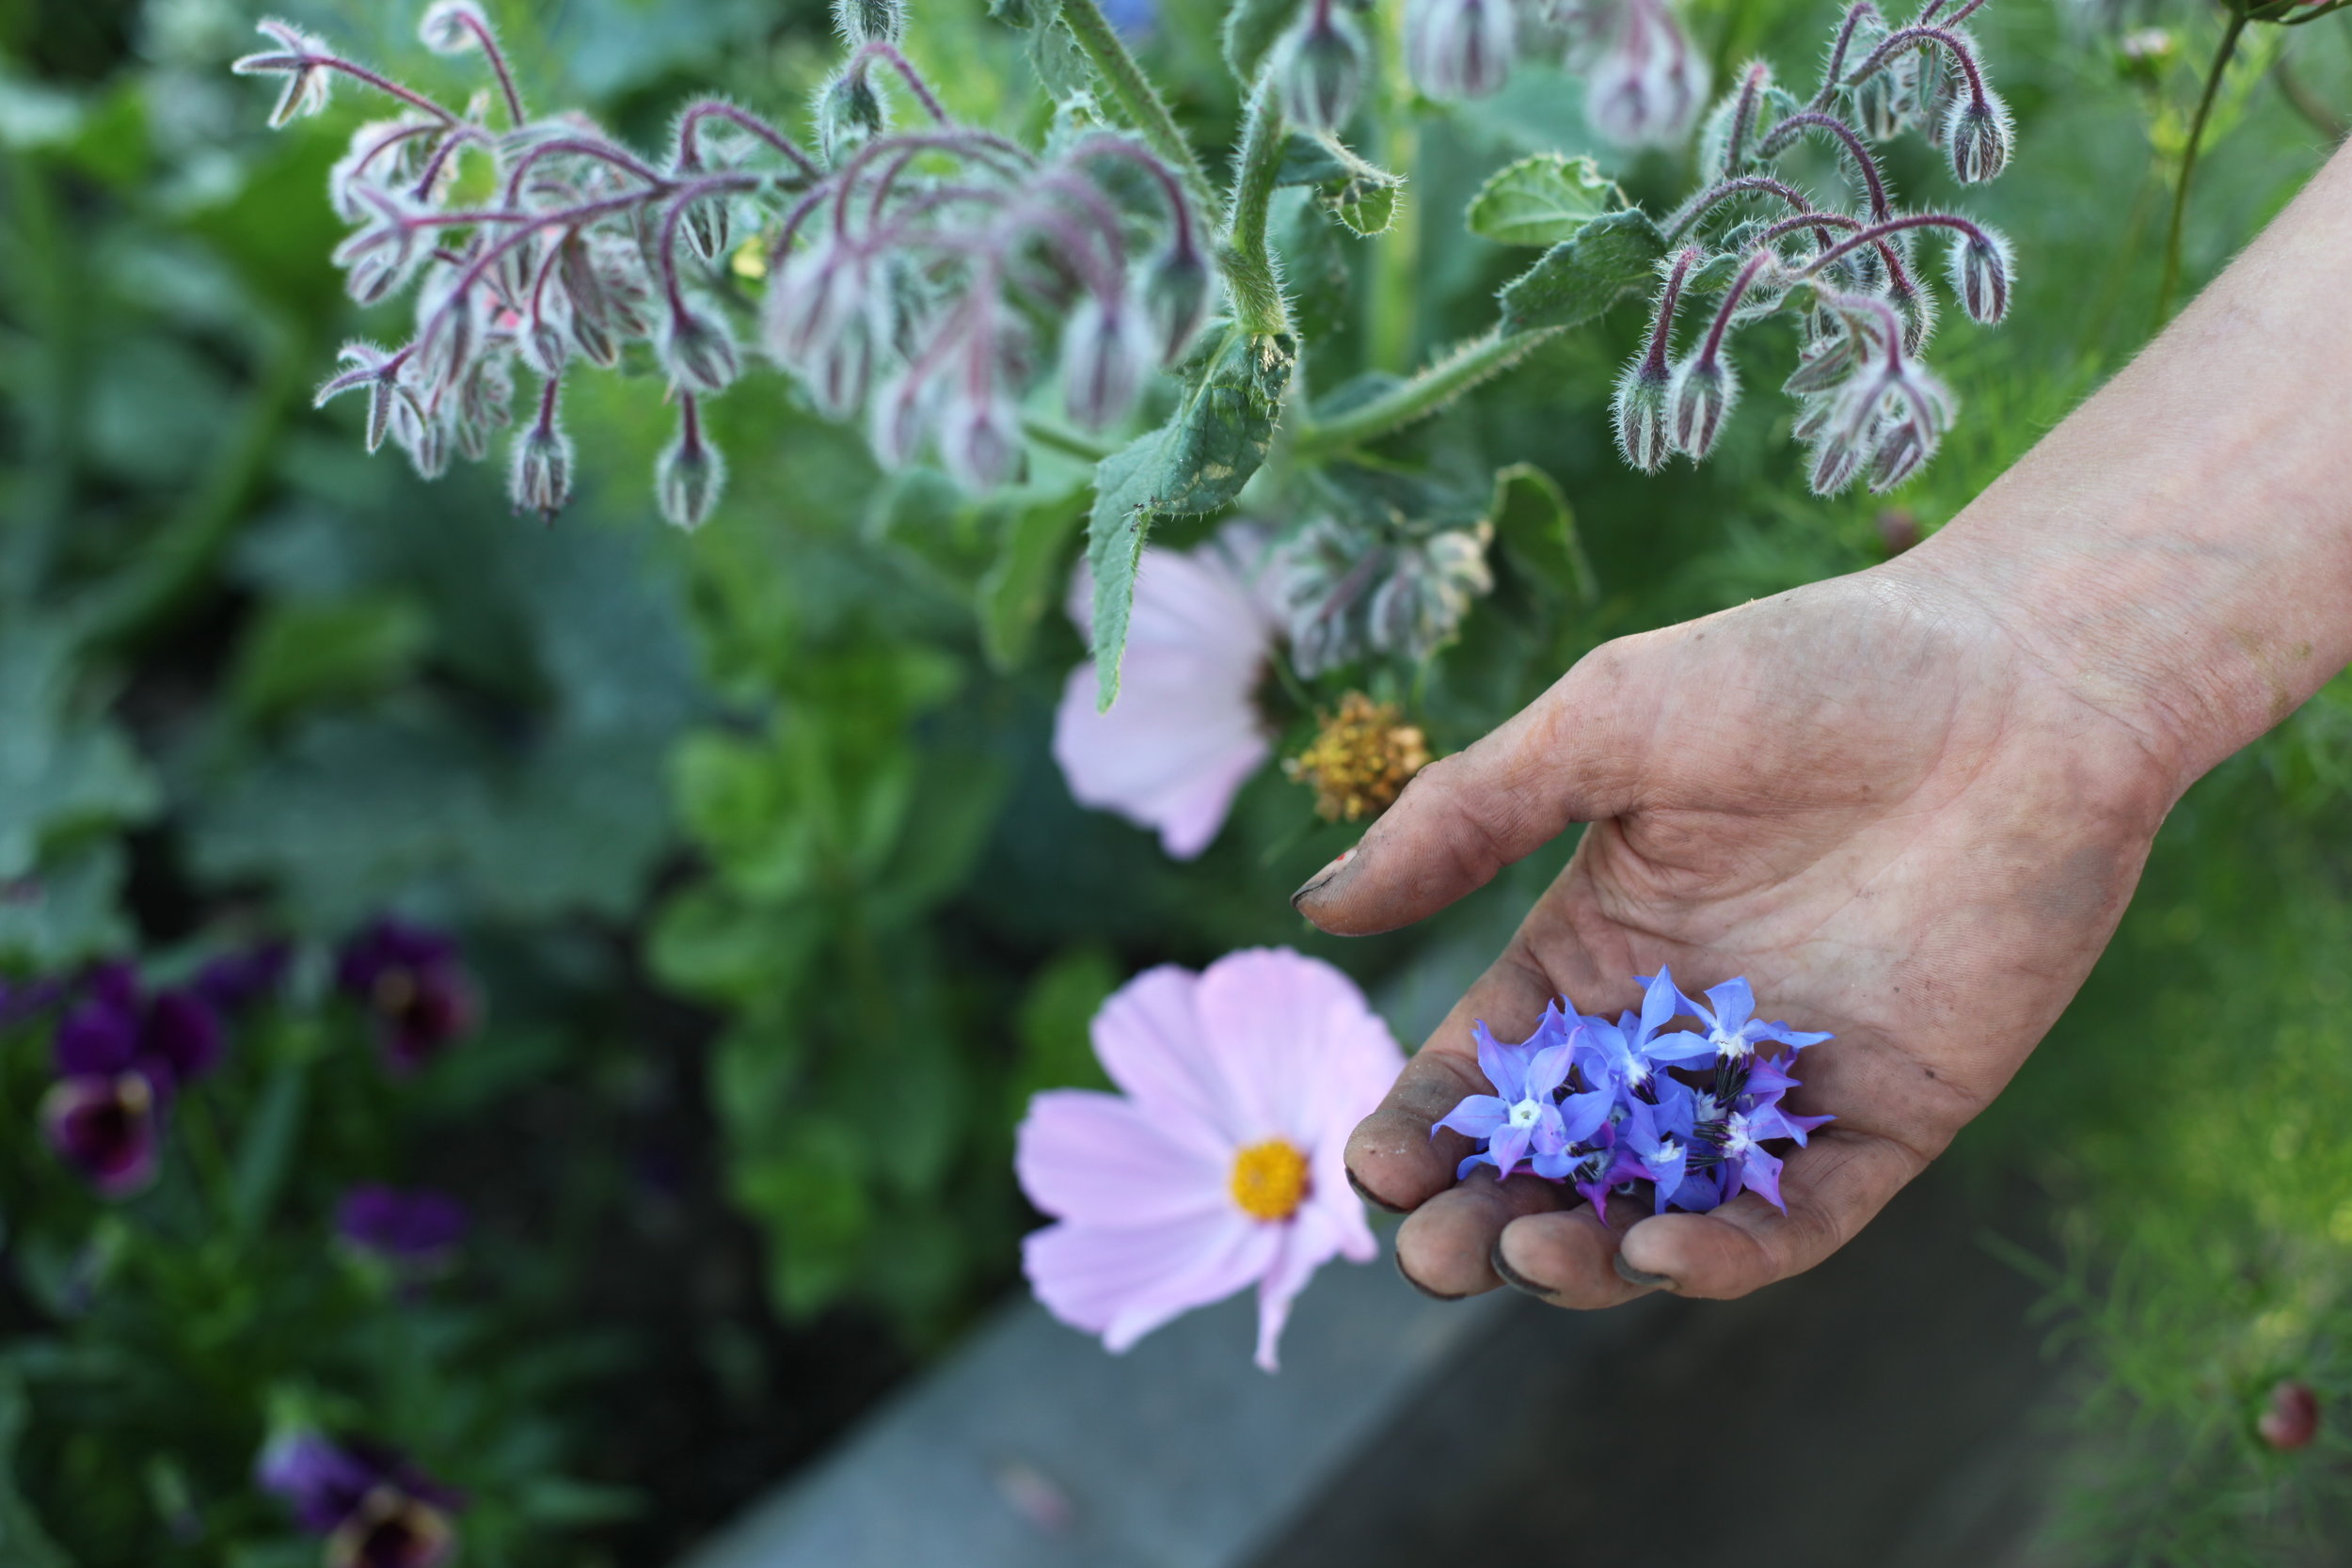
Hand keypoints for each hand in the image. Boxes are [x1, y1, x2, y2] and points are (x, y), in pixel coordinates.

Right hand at [1293, 557, 2184, 1304]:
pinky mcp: (1889, 1118)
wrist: (2024, 679)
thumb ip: (1463, 818)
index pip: (1483, 1065)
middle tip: (1443, 1253)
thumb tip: (1316, 909)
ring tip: (1538, 1256)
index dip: (1423, 1126)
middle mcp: (1676, 1030)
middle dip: (1487, 1216)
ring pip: (1663, 1208)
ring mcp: (1781, 1081)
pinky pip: (1801, 1218)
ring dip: (1592, 1255)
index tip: (1377, 1170)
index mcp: (1595, 945)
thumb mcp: (1605, 724)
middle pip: (1558, 1159)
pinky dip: (1732, 1255)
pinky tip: (1668, 1253)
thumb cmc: (1804, 675)